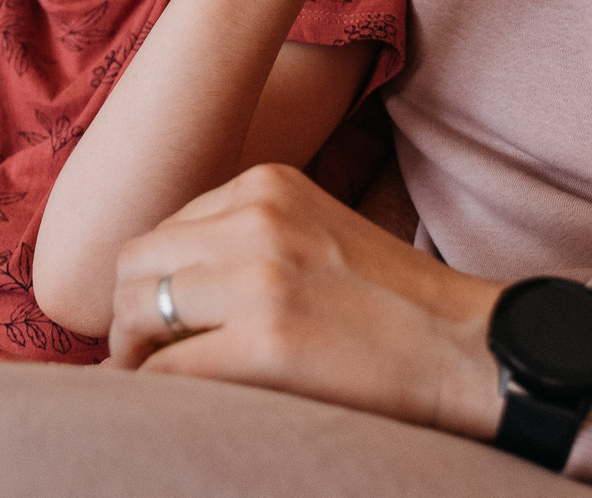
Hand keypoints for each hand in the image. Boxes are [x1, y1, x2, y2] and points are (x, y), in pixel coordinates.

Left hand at [108, 164, 506, 440]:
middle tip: (139, 357)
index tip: (154, 320)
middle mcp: (256, 218)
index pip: (164, 228)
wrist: (465, 345)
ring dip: (133, 354)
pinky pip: (170, 369)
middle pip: (136, 262)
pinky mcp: (266, 342)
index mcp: (266, 185)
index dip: (149, 281)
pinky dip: (157, 390)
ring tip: (153, 380)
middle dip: (126, 314)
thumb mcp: (314, 232)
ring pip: (138, 311)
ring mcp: (260, 278)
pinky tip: (173, 405)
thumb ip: (244, 240)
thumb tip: (160, 287)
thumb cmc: (391, 302)